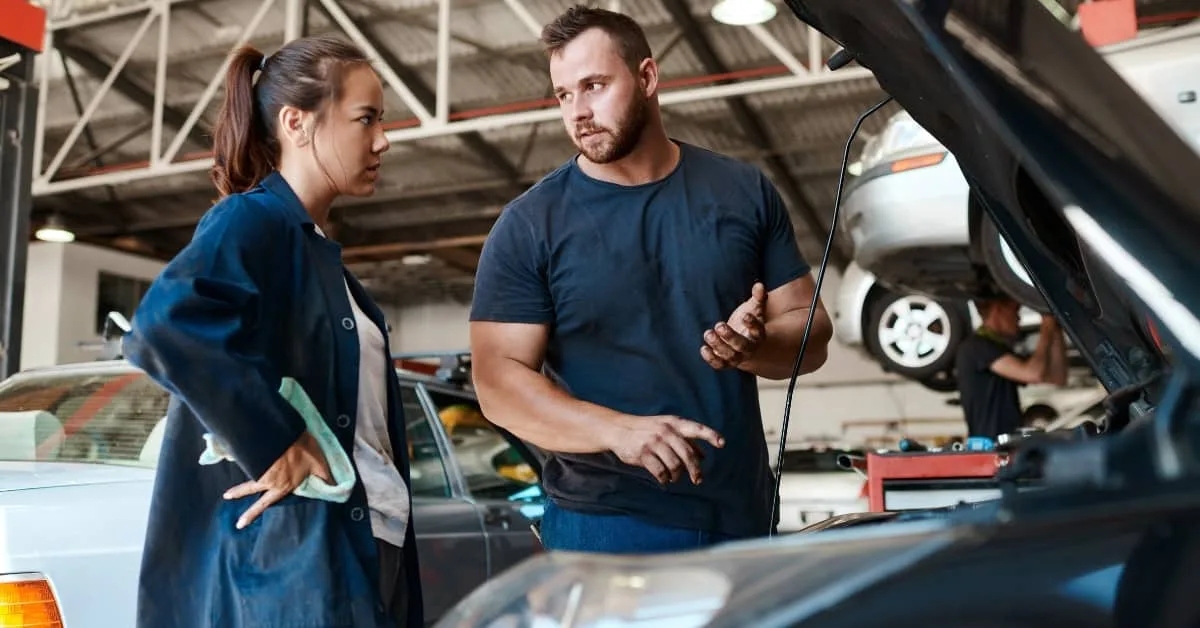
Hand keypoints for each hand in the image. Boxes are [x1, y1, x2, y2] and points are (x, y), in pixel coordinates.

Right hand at [223, 432, 331, 528]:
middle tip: (226, 496)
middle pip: (251, 488)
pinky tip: (240, 455)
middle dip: (238, 493)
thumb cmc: (304, 450)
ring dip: (242, 476)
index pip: (265, 503)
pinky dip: (246, 458)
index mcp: (283, 485)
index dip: (252, 513)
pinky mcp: (256, 455)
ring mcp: (261, 467)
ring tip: (233, 477)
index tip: (240, 523)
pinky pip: (250, 460)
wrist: (286, 433)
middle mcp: (268, 479)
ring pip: (250, 474)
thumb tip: (335, 486)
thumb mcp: (319, 464)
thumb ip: (324, 476)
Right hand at [607, 415, 724, 484]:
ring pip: (675, 465)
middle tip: (698, 480)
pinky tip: (664, 479)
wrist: (619, 429)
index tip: (722, 444)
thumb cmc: (647, 429)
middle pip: (688, 454)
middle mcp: (666, 432)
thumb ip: (685, 440)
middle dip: (695, 470)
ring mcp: (654, 442)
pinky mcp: (643, 454)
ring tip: (675, 478)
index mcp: (674, 423)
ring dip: (677, 475)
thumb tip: (703, 456)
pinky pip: (660, 471)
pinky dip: (664, 478)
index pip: (696, 429)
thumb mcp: (666, 428)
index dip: (710, 435)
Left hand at [701, 282, 766, 369]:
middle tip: (719, 325)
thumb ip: (757, 298)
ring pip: (730, 356)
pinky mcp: (725, 362)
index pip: (758, 330)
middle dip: (731, 337)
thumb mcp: (753, 309)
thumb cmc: (747, 322)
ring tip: (708, 334)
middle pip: (742, 346)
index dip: (752, 324)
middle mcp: (749, 348)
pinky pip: (720, 364)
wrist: (744, 343)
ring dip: (718, 346)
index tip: (745, 316)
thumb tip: (759, 285)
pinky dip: (711, 359)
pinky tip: (703, 348)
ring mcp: (737, 357)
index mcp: (758, 334)